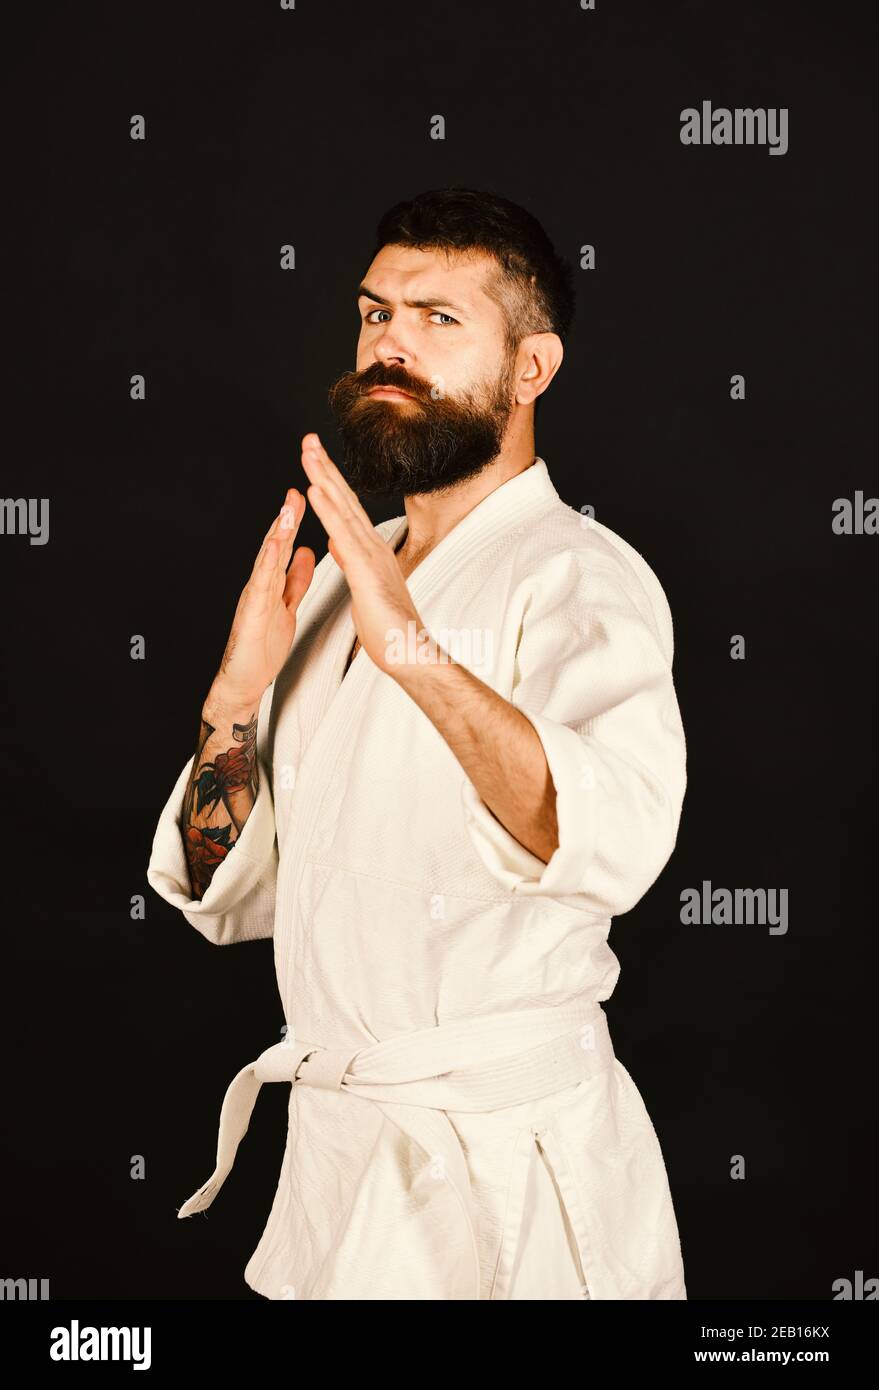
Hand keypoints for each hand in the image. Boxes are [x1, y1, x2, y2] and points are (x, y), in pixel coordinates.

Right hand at [210, 487, 315, 709]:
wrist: (244, 680)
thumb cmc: (262, 647)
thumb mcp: (287, 607)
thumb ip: (294, 580)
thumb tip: (305, 552)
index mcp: (273, 583)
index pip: (287, 545)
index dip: (297, 521)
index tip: (310, 495)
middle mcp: (261, 584)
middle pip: (275, 545)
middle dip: (286, 517)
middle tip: (297, 491)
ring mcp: (254, 597)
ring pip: (266, 560)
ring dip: (276, 534)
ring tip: (287, 511)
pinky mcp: (250, 614)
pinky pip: (259, 587)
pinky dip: (266, 566)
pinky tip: (273, 549)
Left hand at [300, 433, 422, 677]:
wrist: (407, 651)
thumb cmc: (388, 627)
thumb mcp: (364, 587)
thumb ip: (353, 562)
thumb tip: (340, 543)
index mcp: (369, 551)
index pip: (345, 510)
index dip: (329, 482)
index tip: (315, 460)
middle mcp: (372, 546)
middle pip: (344, 499)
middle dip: (325, 468)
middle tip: (307, 440)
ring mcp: (370, 555)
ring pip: (342, 509)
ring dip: (324, 478)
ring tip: (307, 453)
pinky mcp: (365, 570)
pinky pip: (343, 534)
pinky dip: (328, 510)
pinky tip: (315, 490)